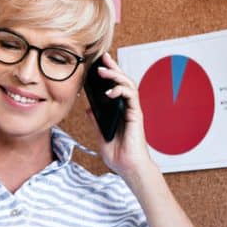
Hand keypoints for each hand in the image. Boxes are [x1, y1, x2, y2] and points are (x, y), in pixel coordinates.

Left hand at [87, 53, 156, 181]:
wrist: (129, 168)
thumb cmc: (118, 156)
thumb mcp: (101, 136)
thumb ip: (96, 122)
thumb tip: (89, 108)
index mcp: (120, 112)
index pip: (115, 88)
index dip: (109, 75)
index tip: (98, 64)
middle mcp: (128, 109)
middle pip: (123, 82)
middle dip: (113, 67)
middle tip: (103, 57)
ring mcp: (133, 110)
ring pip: (128, 85)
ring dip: (116, 75)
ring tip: (103, 71)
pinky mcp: (136, 114)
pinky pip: (131, 96)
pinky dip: (121, 90)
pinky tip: (110, 91)